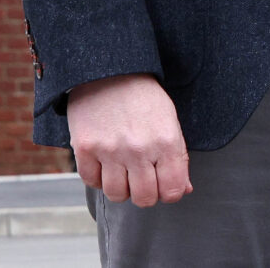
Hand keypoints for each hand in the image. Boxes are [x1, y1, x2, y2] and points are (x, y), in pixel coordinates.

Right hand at [66, 74, 190, 207]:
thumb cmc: (144, 97)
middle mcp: (140, 149)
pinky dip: (99, 178)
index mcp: (167, 141)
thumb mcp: (169, 122)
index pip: (172, 190)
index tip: (164, 185)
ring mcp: (110, 150)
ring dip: (121, 187)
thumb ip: (178, 158)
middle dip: (145, 194)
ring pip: (117, 194)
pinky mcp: (85, 149)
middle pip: (144, 198)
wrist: (110, 71)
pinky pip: (92, 182)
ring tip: (123, 170)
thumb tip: (184, 189)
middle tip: (143, 179)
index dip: (169, 192)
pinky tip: (105, 162)